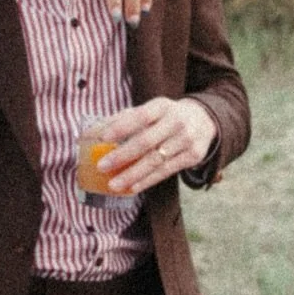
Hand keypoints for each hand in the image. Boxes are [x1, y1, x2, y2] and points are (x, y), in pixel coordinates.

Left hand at [99, 97, 216, 195]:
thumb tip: (89, 134)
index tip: (102, 138)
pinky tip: (132, 187)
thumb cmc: (165, 117)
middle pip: (146, 141)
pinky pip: (166, 171)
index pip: (140, 116)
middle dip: (122, 155)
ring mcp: (186, 139)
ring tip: (113, 184)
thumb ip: (122, 120)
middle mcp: (176, 121)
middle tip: (102, 166)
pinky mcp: (192, 156)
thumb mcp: (149, 111)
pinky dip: (147, 180)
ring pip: (156, 161)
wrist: (204, 120)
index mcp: (162, 106)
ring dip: (132, 174)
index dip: (121, 127)